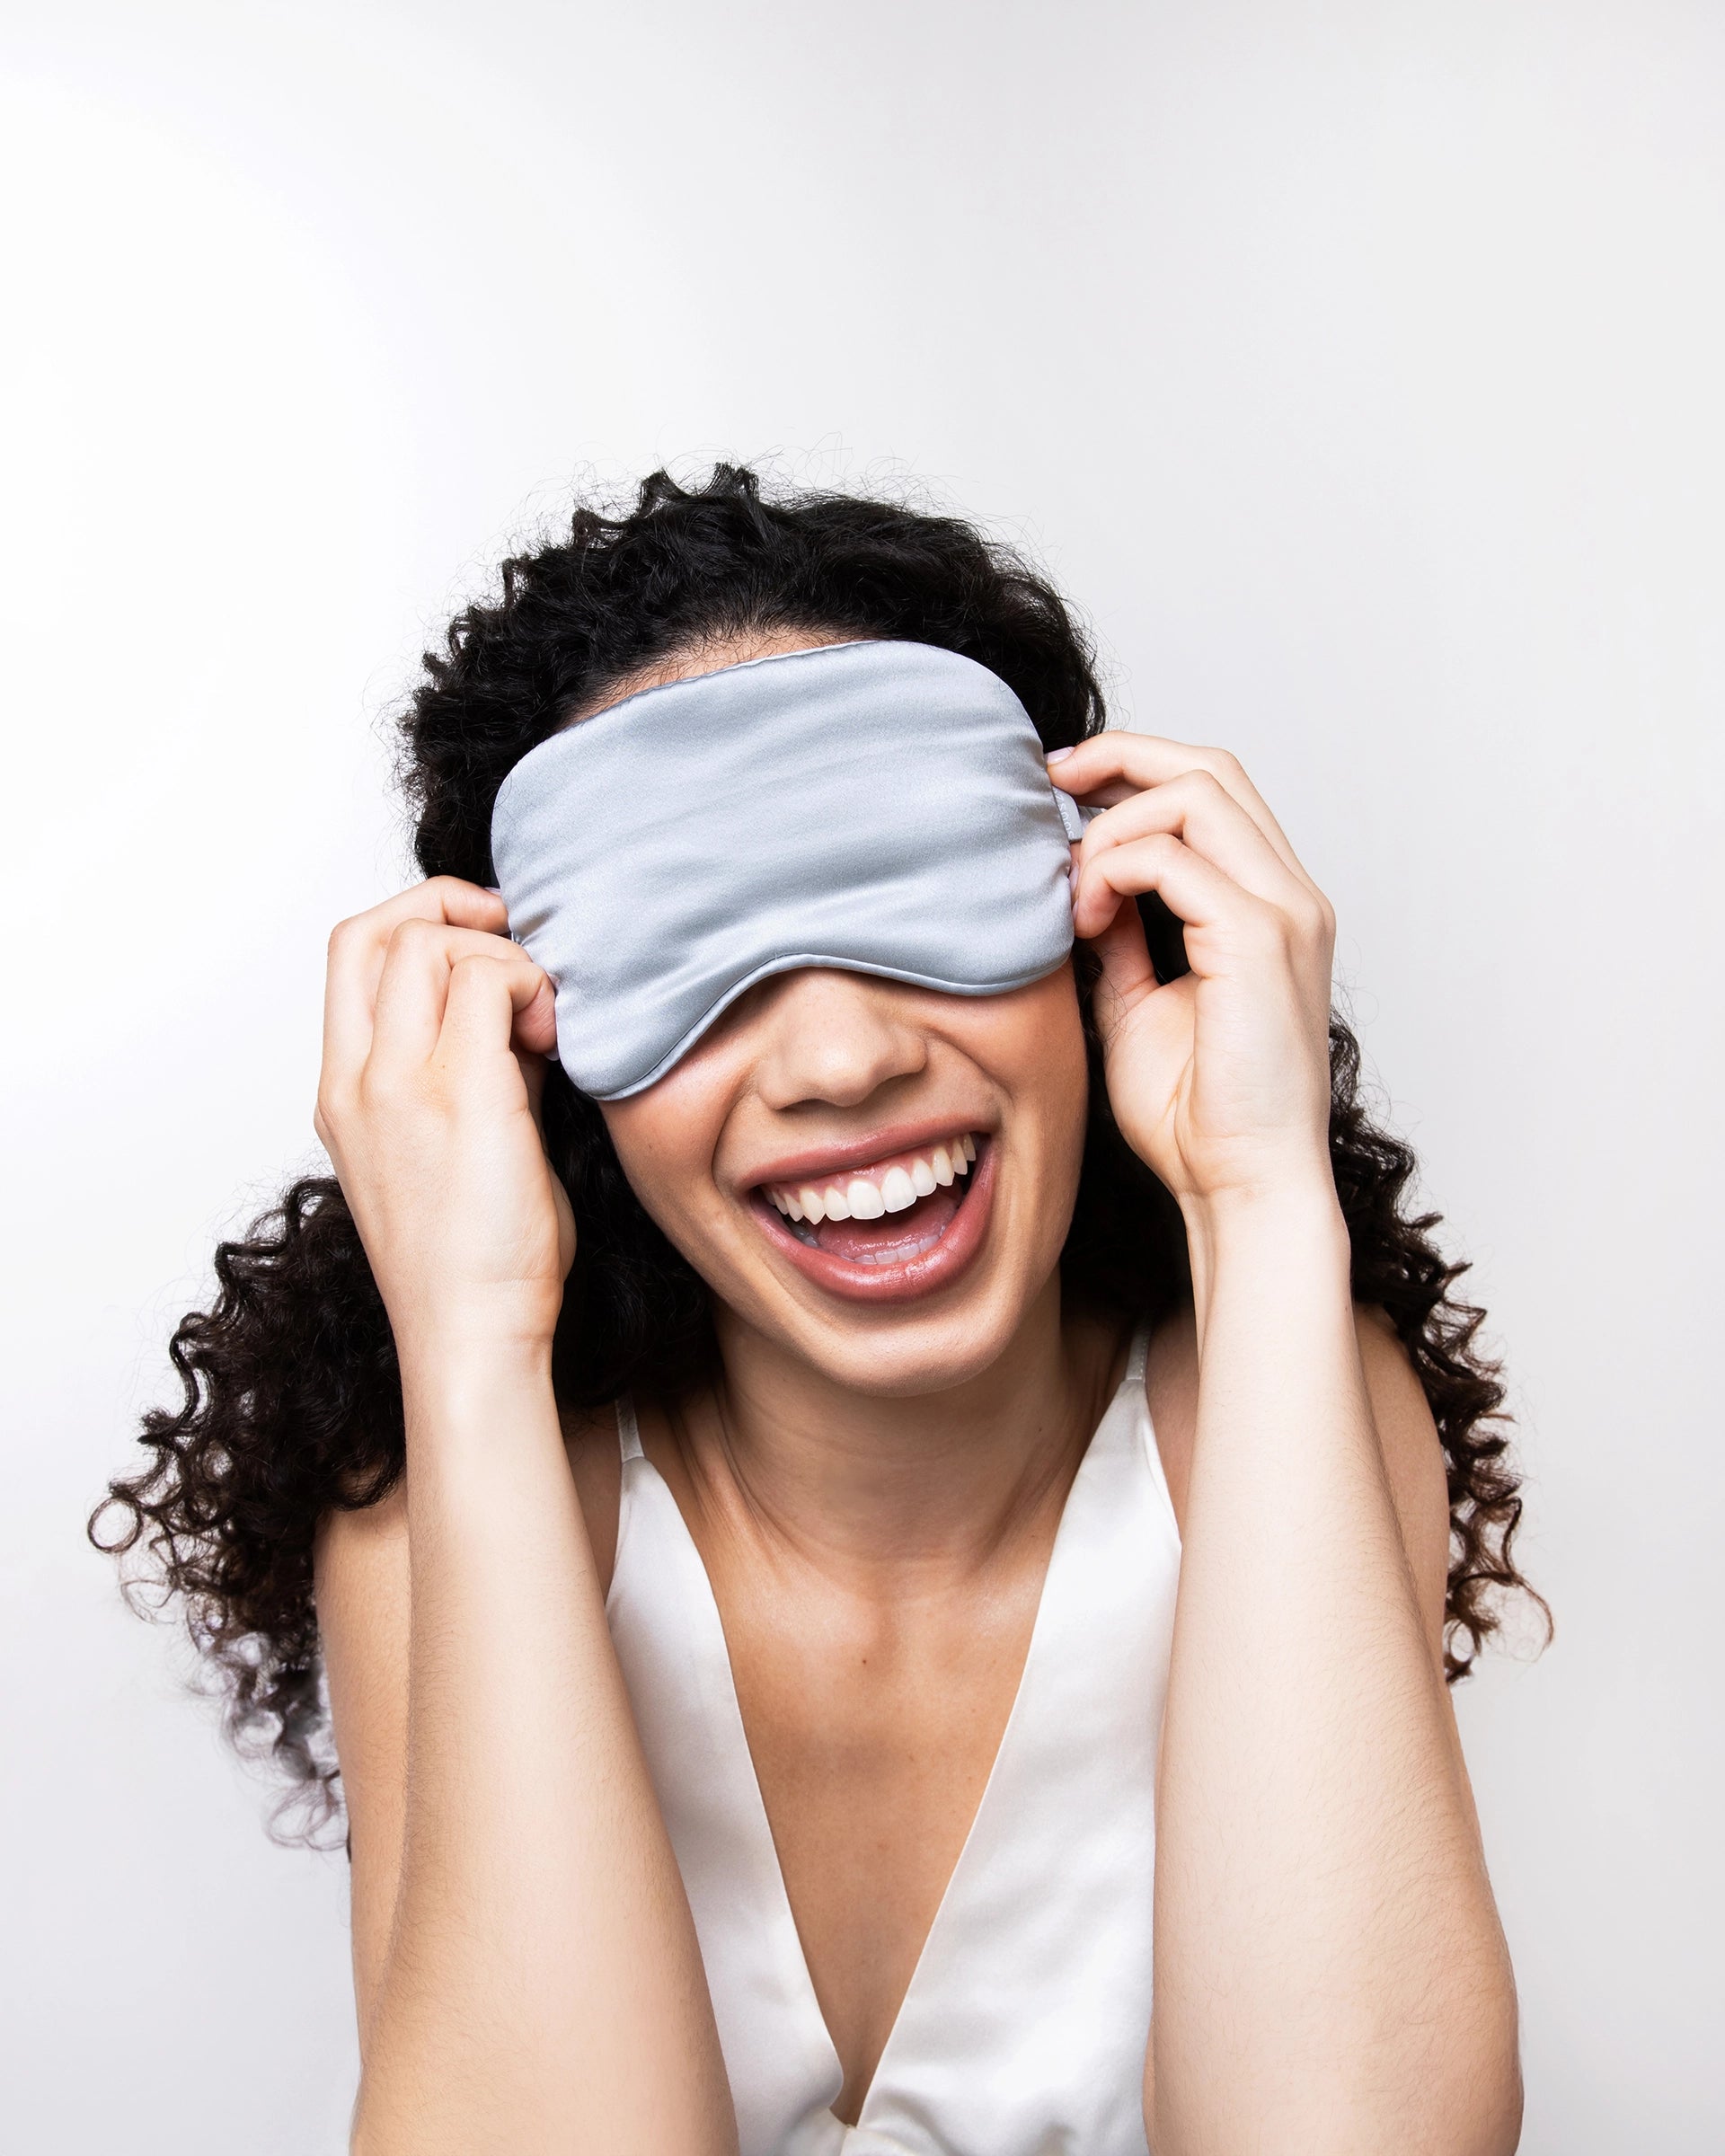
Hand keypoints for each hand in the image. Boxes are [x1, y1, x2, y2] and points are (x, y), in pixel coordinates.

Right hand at [313, 878, 574, 1367]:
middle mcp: (356, 1079)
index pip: (351, 950)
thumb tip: (512, 1015)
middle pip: (381, 928)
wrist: (471, 1337)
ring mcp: (399, 1085)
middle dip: (457, 911)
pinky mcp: (460, 1096)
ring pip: (433, 943)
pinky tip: (557, 1040)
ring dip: (503, 956)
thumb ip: (464, 1071)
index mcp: (342, 1090)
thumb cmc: (473, 1263)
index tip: (483, 941)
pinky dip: (532, 987)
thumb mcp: (448, 1148)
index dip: (419, 917)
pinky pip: (490, 982)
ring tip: (543, 1021)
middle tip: (521, 951)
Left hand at [1050, 736, 1336, 1217]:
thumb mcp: (1136, 1002)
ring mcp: (1284, 912)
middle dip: (1118, 757)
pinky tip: (1083, 921)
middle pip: (1210, 766)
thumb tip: (1076, 883)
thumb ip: (1119, 935)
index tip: (1062, 789)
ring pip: (1193, 795)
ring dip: (1109, 828)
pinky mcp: (1259, 940)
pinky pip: (1171, 859)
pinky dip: (1112, 872)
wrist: (1241, 1185)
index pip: (1214, 790)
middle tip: (1047, 783)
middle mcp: (1291, 895)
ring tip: (1070, 894)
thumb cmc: (1198, 1115)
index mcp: (1272, 904)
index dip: (1135, 768)